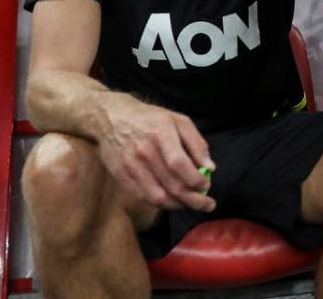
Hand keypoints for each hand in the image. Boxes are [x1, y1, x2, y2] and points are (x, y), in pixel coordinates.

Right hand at [97, 94, 215, 211]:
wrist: (112, 118)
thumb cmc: (151, 119)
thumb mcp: (179, 121)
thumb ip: (196, 144)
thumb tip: (210, 167)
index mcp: (161, 134)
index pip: (180, 164)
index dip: (196, 179)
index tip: (207, 185)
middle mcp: (144, 152)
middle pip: (172, 185)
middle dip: (194, 199)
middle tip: (208, 204)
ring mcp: (131, 166)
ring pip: (158, 197)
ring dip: (179, 205)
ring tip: (192, 204)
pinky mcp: (121, 176)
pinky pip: (143, 197)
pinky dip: (161, 203)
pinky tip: (173, 201)